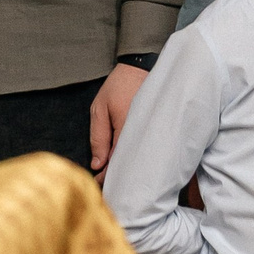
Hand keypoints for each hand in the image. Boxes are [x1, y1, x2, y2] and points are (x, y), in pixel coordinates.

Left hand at [90, 61, 146, 175]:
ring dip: (127, 168)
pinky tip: (128, 161)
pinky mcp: (156, 130)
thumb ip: (98, 137)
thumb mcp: (99, 108)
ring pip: (138, 158)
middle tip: (106, 185)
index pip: (117, 162)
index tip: (98, 184)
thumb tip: (97, 164)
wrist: (142, 68)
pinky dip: (135, 156)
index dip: (107, 176)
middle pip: (130, 165)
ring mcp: (151, 133)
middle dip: (118, 176)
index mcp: (126, 131)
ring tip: (116, 176)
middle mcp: (142, 135)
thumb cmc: (118, 86)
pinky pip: (144, 149)